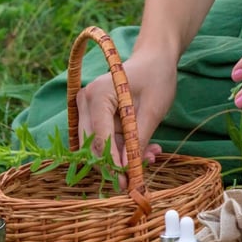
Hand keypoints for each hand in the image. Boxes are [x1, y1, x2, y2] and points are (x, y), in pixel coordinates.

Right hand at [76, 55, 171, 188]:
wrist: (154, 61)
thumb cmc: (156, 79)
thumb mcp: (153, 110)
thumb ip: (138, 139)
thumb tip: (126, 169)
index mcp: (98, 94)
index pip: (99, 136)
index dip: (112, 161)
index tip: (126, 180)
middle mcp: (85, 102)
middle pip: (91, 145)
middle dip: (113, 165)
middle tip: (135, 180)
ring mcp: (87, 110)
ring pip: (97, 147)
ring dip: (121, 158)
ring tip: (151, 156)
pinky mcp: (94, 118)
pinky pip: (105, 141)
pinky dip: (123, 150)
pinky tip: (146, 149)